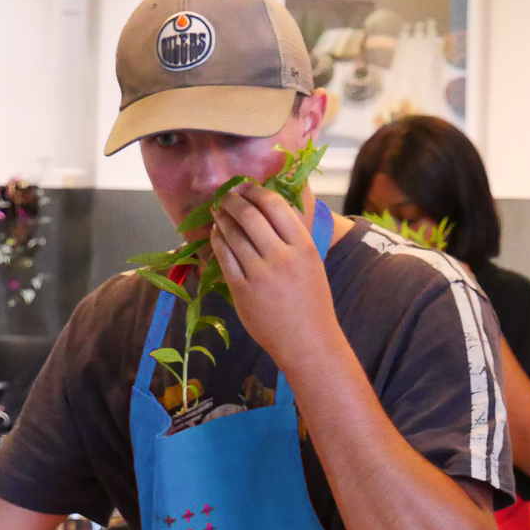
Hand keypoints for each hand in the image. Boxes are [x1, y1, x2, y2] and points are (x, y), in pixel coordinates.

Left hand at [209, 184, 336, 375]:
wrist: (307, 341)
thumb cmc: (312, 301)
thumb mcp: (311, 261)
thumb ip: (291, 236)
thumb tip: (266, 208)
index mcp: (303, 245)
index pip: (274, 205)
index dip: (255, 191)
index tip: (245, 188)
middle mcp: (281, 256)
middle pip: (249, 215)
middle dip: (232, 200)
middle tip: (225, 196)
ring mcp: (259, 274)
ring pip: (233, 234)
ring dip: (222, 218)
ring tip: (218, 212)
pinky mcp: (242, 290)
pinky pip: (224, 257)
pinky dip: (217, 241)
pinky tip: (216, 235)